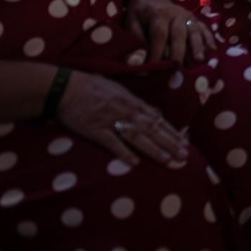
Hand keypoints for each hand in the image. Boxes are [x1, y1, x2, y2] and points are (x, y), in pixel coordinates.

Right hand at [57, 70, 188, 166]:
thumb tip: (153, 112)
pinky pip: (112, 142)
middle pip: (152, 129)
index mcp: (132, 101)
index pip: (157, 119)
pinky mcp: (95, 130)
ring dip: (153, 149)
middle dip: (170, 142)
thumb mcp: (119, 89)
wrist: (65, 88)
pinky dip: (123, 152)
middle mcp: (126, 111)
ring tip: (167, 160)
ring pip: (137, 137)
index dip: (171, 131)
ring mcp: (111, 120)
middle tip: (184, 155)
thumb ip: (136, 102)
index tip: (184, 142)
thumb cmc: (92, 87)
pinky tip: (134, 163)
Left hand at [125, 0, 217, 65]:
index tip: (154, 68)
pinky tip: (212, 50)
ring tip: (199, 60)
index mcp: (159, 14)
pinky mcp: (195, 19)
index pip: (159, 34)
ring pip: (194, 31)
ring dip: (198, 46)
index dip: (157, 51)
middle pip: (179, 34)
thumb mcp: (131, 22)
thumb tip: (136, 61)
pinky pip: (204, 29)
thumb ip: (135, 39)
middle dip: (179, 51)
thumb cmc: (140, 13)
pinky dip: (209, 39)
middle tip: (178, 67)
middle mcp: (176, 14)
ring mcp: (188, 16)